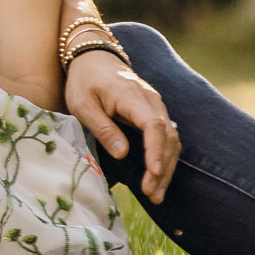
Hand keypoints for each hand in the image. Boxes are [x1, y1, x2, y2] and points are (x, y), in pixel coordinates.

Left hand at [63, 49, 180, 202]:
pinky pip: (166, 138)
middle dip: (162, 167)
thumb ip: (103, 127)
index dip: (156, 150)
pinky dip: (164, 159)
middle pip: (168, 136)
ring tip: (155, 195)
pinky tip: (157, 178)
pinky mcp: (155, 113)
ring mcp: (156, 106)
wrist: (94, 59)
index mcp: (133, 96)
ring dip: (166, 168)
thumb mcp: (82, 104)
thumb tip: (123, 153)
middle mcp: (152, 101)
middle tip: (152, 194)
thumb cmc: (85, 81)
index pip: (154, 125)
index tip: (154, 172)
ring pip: (171, 140)